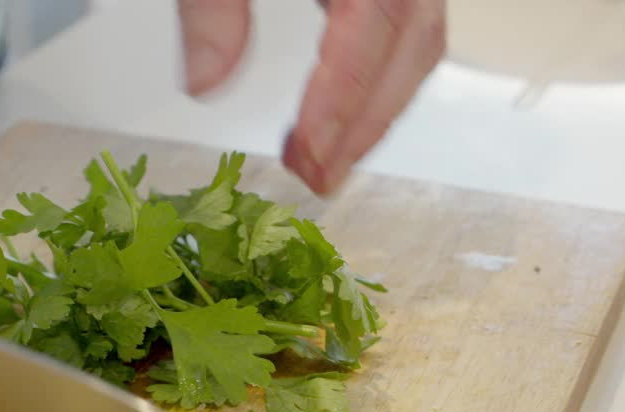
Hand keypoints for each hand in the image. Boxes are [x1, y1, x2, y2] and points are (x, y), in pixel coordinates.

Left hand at [177, 0, 446, 194]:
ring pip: (420, 41)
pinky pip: (407, 29)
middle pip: (413, 43)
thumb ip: (211, 7)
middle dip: (366, 123)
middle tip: (315, 181)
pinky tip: (338, 115)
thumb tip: (204, 85)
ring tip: (320, 162)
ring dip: (376, 110)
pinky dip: (380, 80)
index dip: (343, 96)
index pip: (373, 24)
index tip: (309, 154)